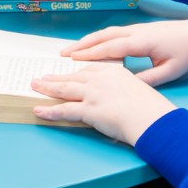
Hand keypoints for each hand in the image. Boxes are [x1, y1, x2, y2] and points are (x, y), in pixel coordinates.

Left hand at [31, 63, 177, 145]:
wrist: (152, 118)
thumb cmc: (151, 108)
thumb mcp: (137, 90)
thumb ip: (122, 90)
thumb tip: (116, 99)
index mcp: (113, 72)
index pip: (88, 70)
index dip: (74, 72)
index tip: (66, 72)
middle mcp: (100, 79)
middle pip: (72, 77)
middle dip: (55, 77)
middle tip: (41, 77)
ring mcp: (93, 93)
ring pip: (64, 89)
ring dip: (47, 88)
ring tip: (35, 87)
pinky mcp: (89, 109)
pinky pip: (64, 110)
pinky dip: (49, 111)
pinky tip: (39, 111)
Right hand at [64, 18, 187, 84]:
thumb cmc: (187, 52)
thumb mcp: (170, 71)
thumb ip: (148, 79)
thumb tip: (128, 87)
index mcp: (143, 42)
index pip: (113, 47)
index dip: (93, 53)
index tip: (74, 59)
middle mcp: (136, 32)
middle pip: (104, 37)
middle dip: (82, 45)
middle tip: (63, 55)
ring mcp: (136, 29)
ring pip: (106, 32)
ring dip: (87, 40)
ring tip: (70, 50)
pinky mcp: (138, 29)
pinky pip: (113, 33)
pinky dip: (98, 38)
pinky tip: (90, 45)